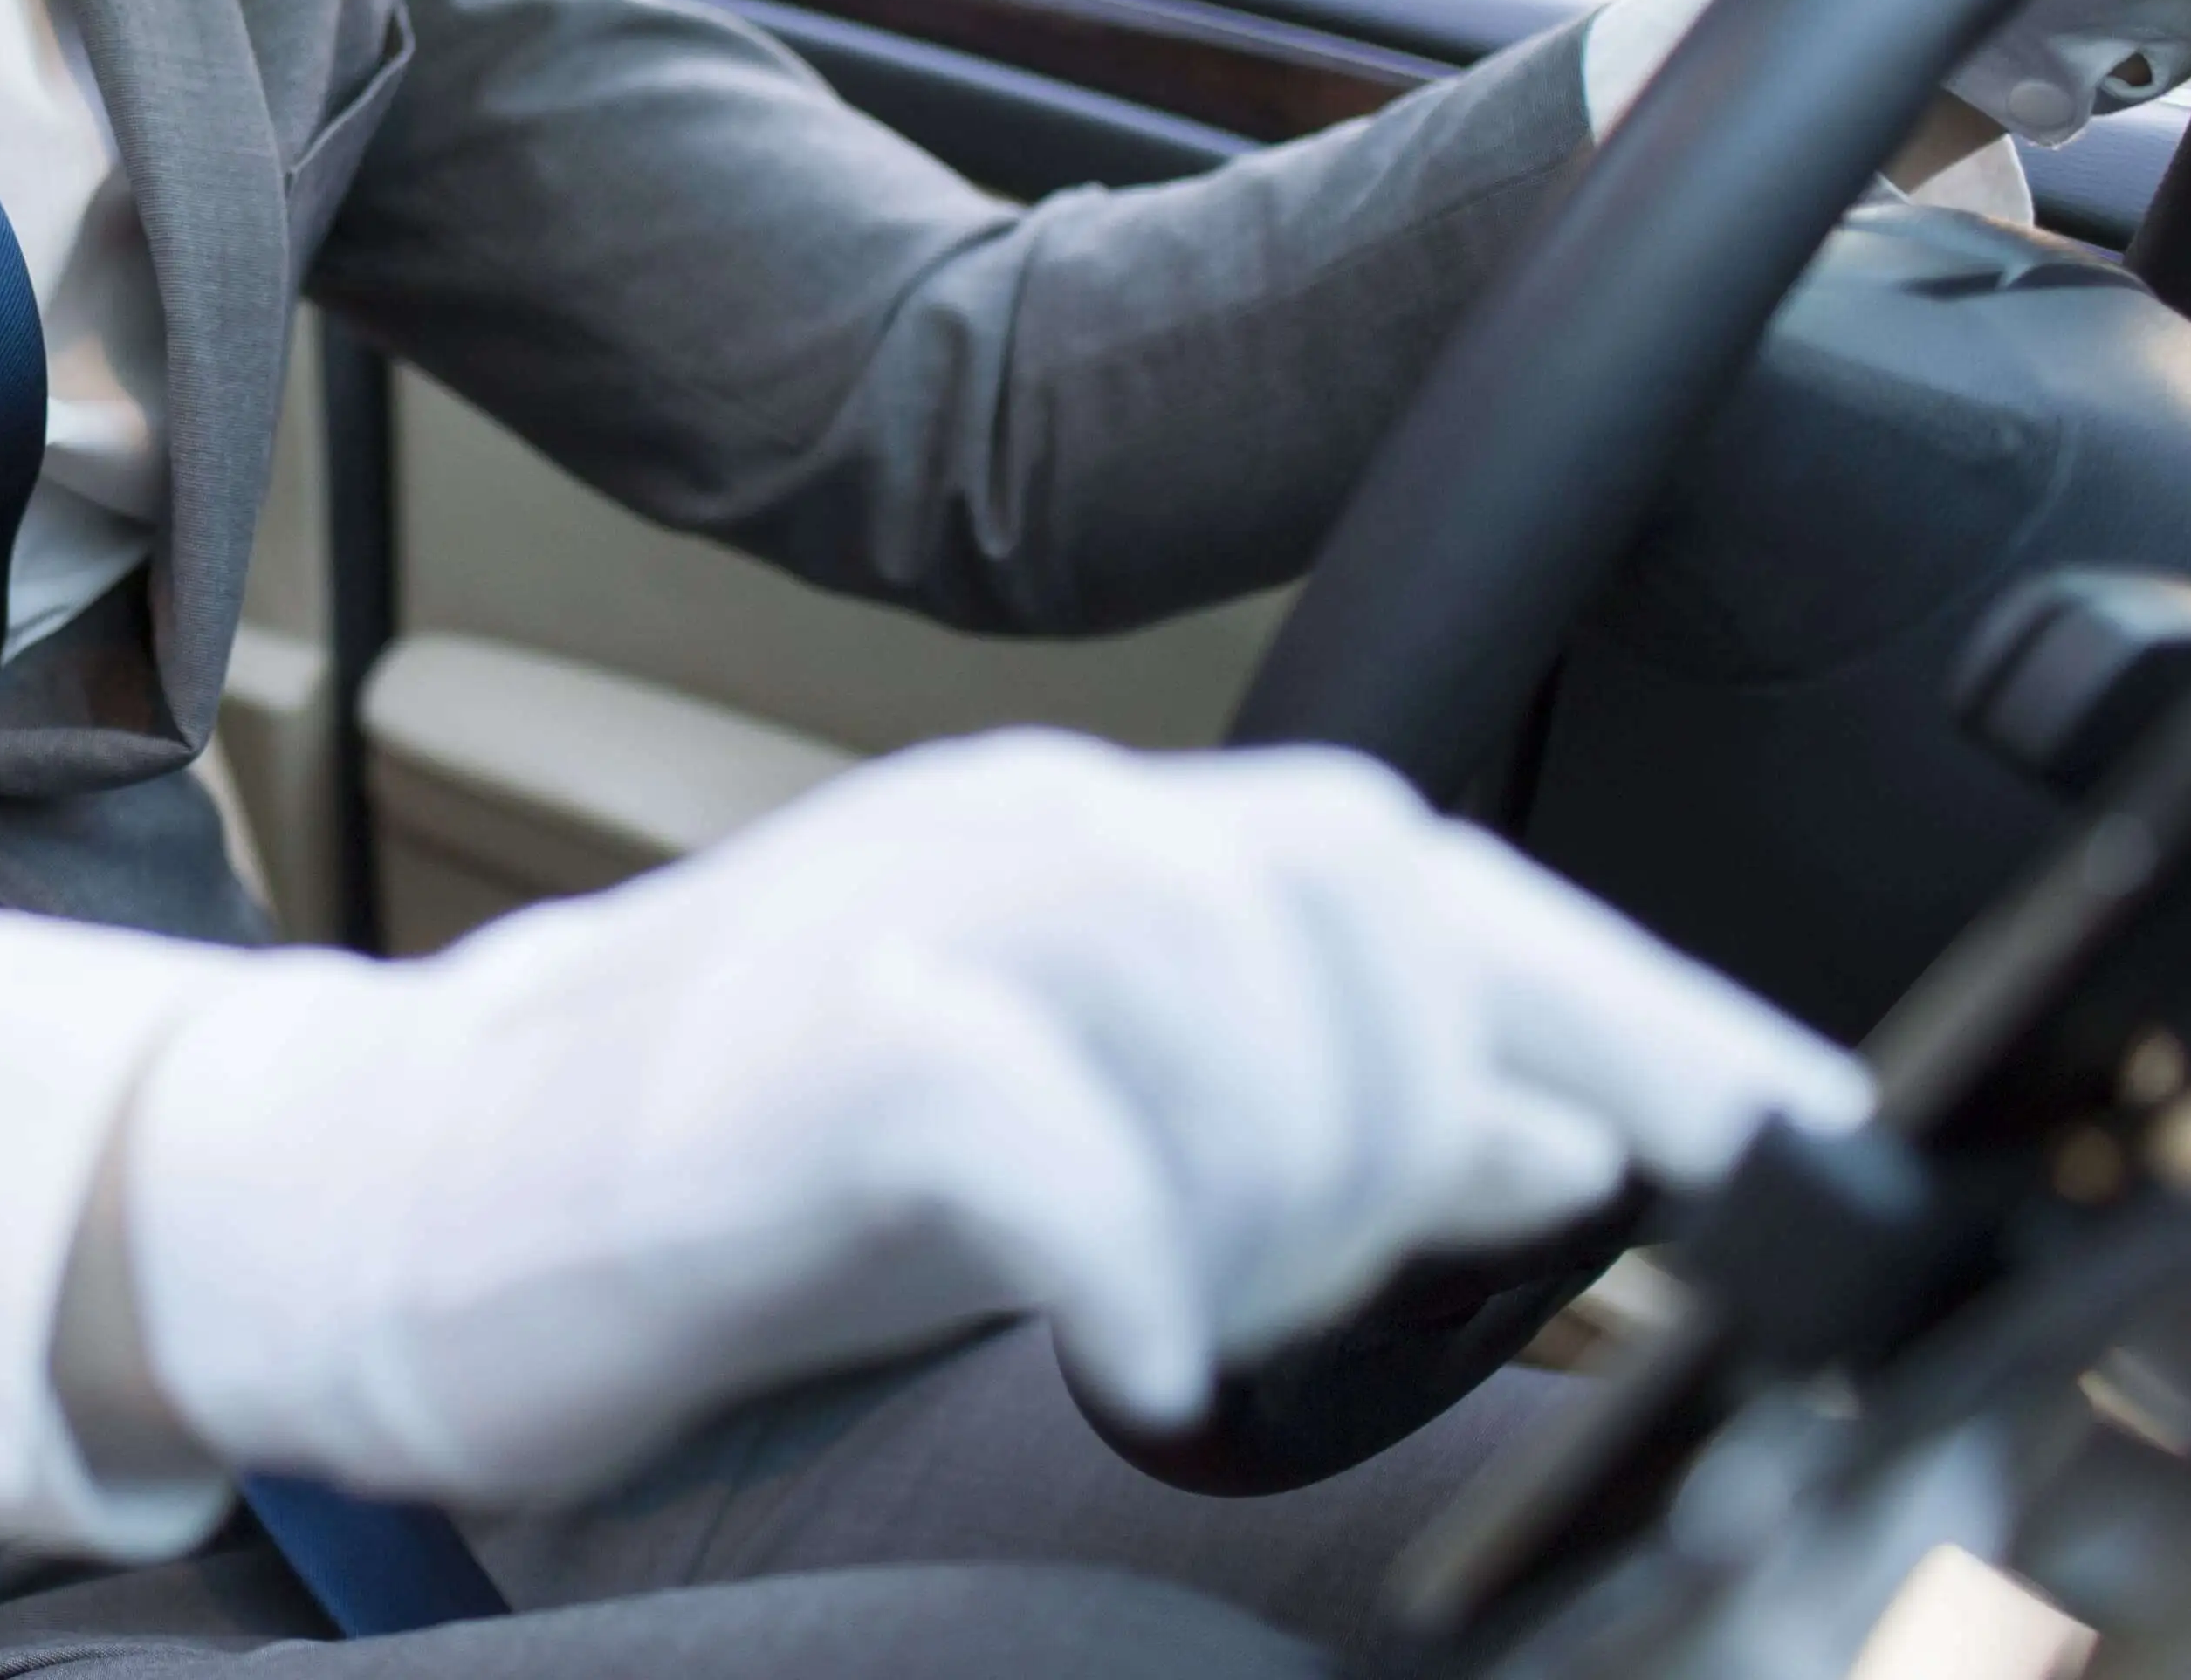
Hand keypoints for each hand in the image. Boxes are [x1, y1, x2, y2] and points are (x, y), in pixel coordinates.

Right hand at [110, 732, 1864, 1504]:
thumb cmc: (735, 1179)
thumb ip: (1298, 1116)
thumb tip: (1563, 1145)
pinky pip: (1044, 1127)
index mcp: (1086, 843)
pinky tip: (1125, 1355)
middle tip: (1347, 1281)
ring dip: (1286, 1189)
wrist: (397, 1190)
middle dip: (1432, 1110)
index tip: (1792, 1149)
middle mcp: (1013, 835)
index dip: (1642, 1003)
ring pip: (1230, 982)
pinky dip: (1134, 1258)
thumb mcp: (1064, 1132)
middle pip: (1365, 886)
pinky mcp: (798, 1059)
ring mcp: (898, 924)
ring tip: (1204, 1315)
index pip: (1435, 873)